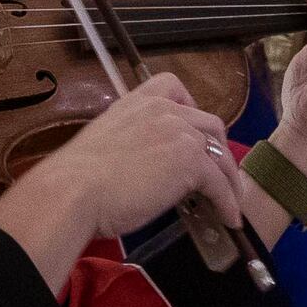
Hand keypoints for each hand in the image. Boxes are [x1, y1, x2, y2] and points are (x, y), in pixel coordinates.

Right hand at [0, 74, 247, 290]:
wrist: (73, 190)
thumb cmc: (77, 176)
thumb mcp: (106, 142)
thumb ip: (132, 140)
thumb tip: (145, 163)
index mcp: (139, 101)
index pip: (176, 88)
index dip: (192, 109)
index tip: (192, 131)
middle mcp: (165, 110)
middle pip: (209, 123)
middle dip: (217, 147)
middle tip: (217, 171)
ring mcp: (180, 133)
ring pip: (219, 153)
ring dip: (228, 178)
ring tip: (232, 199)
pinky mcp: (190, 162)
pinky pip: (219, 183)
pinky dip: (228, 202)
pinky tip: (229, 219)